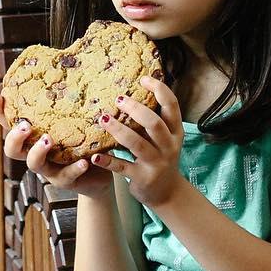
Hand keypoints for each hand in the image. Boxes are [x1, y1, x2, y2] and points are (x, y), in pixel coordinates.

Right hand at [0, 93, 113, 199]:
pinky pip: (68, 175)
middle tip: (26, 125)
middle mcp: (36, 153)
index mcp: (33, 138)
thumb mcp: (75, 119)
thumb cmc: (83, 140)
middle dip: (15, 138)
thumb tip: (72, 64)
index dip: (0, 113)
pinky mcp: (67, 180)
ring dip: (38, 151)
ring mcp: (50, 169)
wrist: (101, 172)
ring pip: (34, 164)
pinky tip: (84, 162)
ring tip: (48, 139)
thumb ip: (69, 102)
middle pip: (12, 150)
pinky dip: (75, 168)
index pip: (9, 125)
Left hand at [85, 77, 185, 208]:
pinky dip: (108, 161)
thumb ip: (155, 120)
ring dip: (118, 130)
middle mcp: (168, 146)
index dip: (159, 90)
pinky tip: (95, 156)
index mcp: (175, 132)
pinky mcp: (142, 178)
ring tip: (103, 119)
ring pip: (136, 144)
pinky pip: (122, 167)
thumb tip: (137, 92)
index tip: (144, 78)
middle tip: (119, 99)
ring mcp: (156, 163)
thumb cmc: (161, 158)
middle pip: (154, 123)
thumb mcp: (166, 139)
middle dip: (136, 109)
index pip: (172, 106)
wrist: (167, 192)